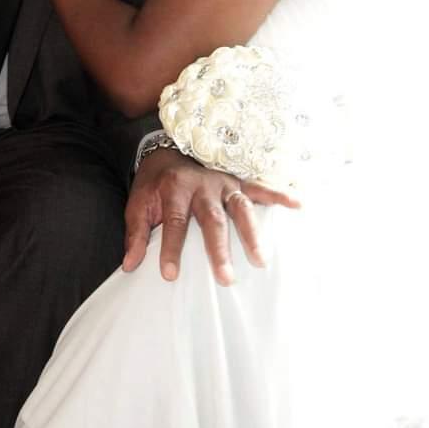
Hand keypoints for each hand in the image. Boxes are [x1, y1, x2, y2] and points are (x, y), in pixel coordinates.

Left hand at [123, 148, 300, 285]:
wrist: (166, 149)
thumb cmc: (154, 183)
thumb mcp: (137, 203)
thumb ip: (136, 233)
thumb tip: (130, 265)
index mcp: (175, 189)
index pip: (174, 223)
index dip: (171, 249)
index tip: (169, 275)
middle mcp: (202, 185)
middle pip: (212, 220)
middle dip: (218, 249)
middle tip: (225, 278)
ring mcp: (223, 183)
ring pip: (240, 208)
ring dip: (251, 233)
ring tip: (261, 259)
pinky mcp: (237, 182)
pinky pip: (260, 187)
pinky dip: (279, 195)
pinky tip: (298, 204)